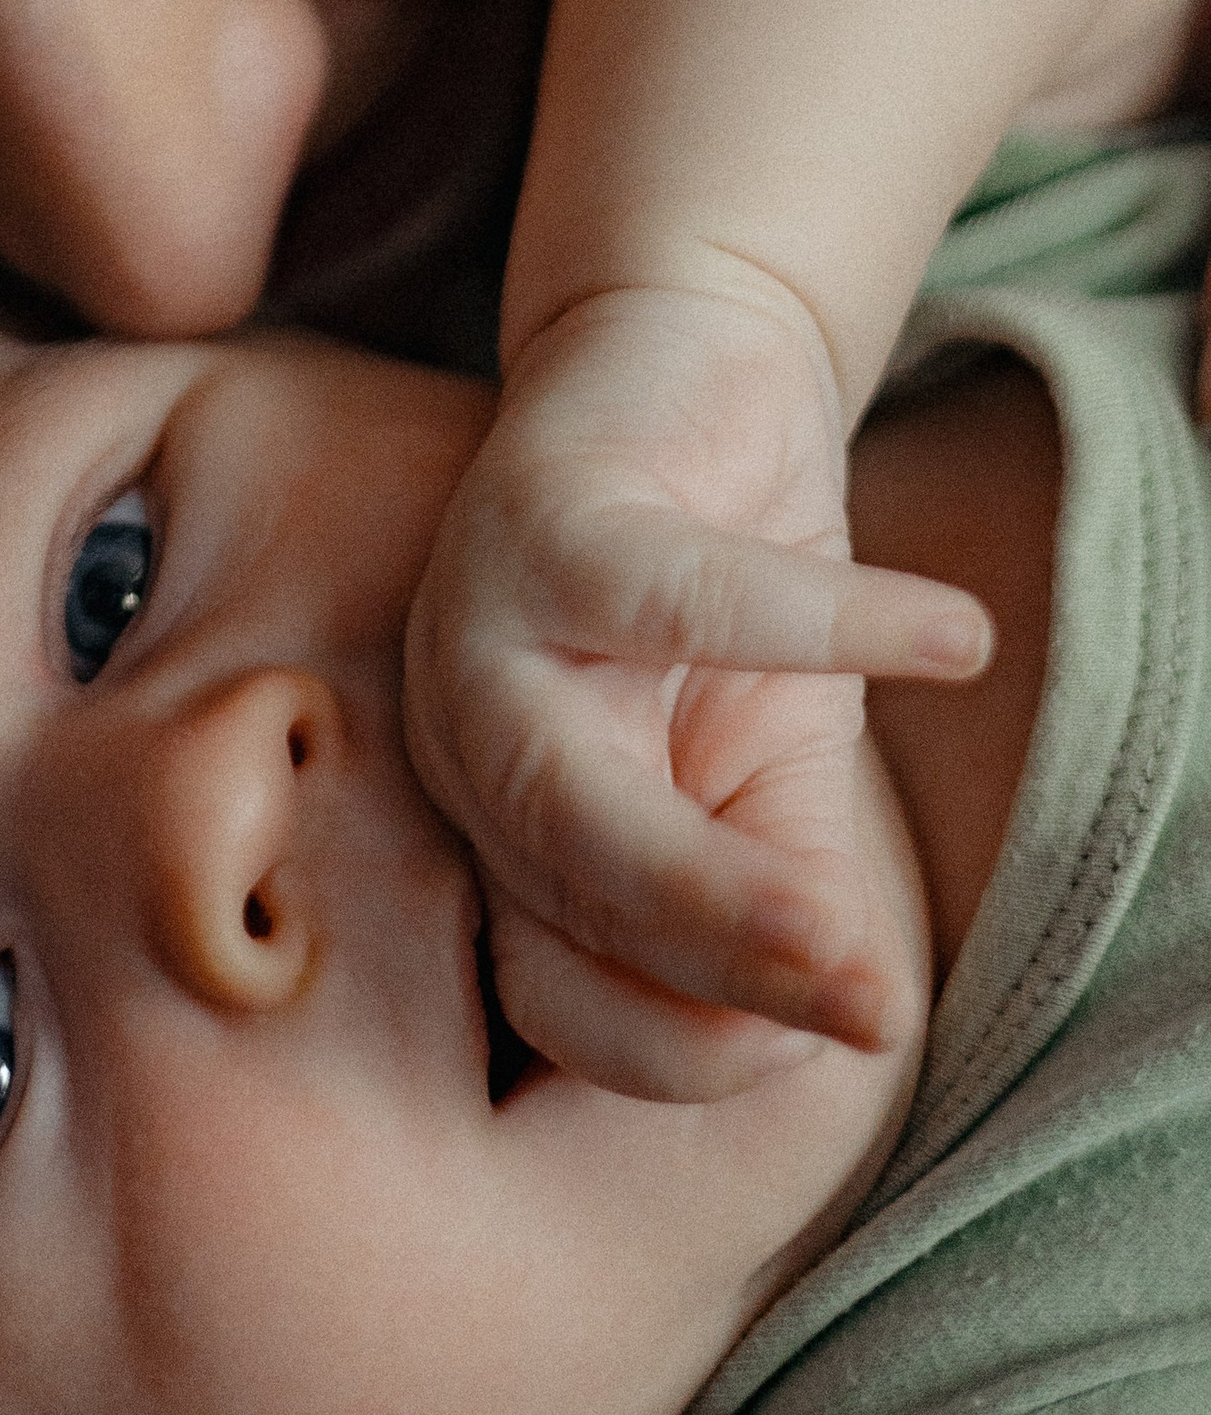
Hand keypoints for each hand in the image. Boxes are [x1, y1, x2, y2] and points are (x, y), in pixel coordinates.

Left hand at [403, 281, 991, 1102]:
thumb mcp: (772, 767)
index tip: (837, 1041)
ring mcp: (480, 626)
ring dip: (714, 884)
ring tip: (845, 937)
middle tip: (857, 1020)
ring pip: (568, 794)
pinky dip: (824, 625)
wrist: (695, 368)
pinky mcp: (548, 512)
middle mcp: (462, 743)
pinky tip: (953, 639)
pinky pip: (678, 595)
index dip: (689, 1046)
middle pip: (558, 904)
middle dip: (707, 977)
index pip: (558, 992)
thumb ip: (787, 887)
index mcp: (504, 834)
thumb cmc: (729, 592)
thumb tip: (854, 1020)